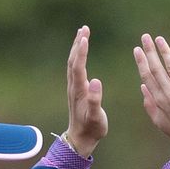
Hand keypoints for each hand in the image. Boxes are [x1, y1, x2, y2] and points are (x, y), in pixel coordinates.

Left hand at [60, 27, 106, 157]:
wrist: (80, 139)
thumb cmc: (91, 130)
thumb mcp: (95, 117)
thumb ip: (95, 101)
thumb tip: (97, 81)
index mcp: (79, 91)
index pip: (78, 67)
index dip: (81, 52)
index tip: (85, 37)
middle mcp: (74, 87)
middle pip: (73, 61)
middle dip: (78, 44)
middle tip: (84, 28)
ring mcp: (74, 88)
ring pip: (72, 63)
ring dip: (76, 47)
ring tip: (82, 34)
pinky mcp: (76, 90)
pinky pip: (75, 68)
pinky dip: (77, 56)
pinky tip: (81, 52)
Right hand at [135, 35, 169, 155]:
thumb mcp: (158, 120)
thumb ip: (149, 103)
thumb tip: (142, 86)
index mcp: (159, 99)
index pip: (147, 76)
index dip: (142, 62)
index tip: (137, 49)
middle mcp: (169, 93)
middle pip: (157, 69)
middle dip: (150, 51)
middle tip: (145, 37)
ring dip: (165, 52)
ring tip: (159, 39)